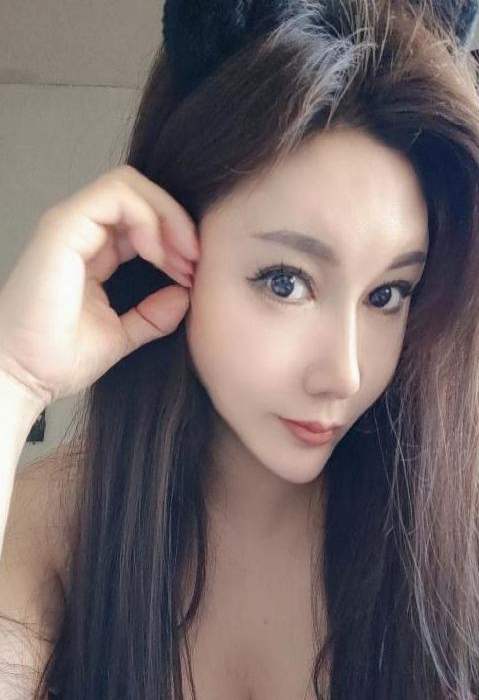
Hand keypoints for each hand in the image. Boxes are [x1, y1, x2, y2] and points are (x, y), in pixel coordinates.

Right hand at [0, 165, 198, 406]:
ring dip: (168, 218)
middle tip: (196, 261)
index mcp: (91, 252)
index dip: (173, 237)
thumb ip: (151, 316)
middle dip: (177, 223)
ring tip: (183, 259)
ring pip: (130, 185)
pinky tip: (159, 255)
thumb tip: (182, 296)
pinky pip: (116, 195)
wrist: (21, 378)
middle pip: (140, 195)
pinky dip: (148, 218)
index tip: (193, 273)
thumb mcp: (120, 335)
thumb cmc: (56, 360)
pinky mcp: (63, 227)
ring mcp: (69, 225)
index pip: (139, 220)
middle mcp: (79, 232)